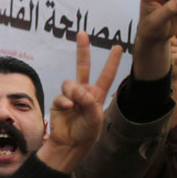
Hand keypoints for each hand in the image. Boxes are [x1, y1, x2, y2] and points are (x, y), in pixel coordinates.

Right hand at [41, 33, 122, 172]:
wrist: (69, 144)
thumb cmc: (86, 132)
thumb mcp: (95, 118)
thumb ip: (88, 102)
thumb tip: (76, 89)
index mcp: (97, 94)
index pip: (106, 75)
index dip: (112, 61)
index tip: (117, 47)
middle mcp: (84, 92)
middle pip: (83, 66)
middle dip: (83, 50)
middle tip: (82, 33)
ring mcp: (70, 95)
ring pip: (70, 83)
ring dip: (73, 92)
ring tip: (74, 105)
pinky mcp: (58, 101)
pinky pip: (61, 96)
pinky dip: (64, 102)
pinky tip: (67, 109)